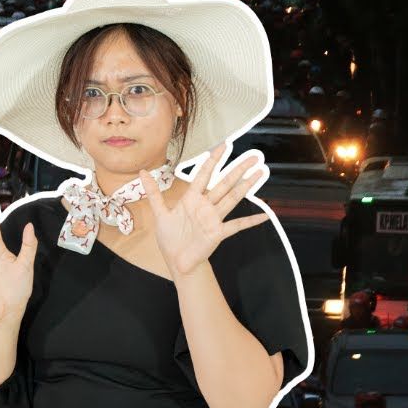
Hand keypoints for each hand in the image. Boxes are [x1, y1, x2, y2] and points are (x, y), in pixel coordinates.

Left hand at [141, 142, 270, 279]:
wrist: (177, 261)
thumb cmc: (170, 237)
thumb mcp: (160, 213)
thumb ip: (153, 193)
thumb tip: (142, 172)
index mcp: (191, 199)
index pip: (204, 174)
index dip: (213, 160)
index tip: (223, 145)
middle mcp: (205, 206)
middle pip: (224, 183)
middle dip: (238, 170)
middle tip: (254, 157)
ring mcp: (214, 219)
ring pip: (233, 198)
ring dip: (246, 186)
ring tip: (260, 173)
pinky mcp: (218, 233)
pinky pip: (237, 225)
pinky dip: (251, 221)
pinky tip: (265, 215)